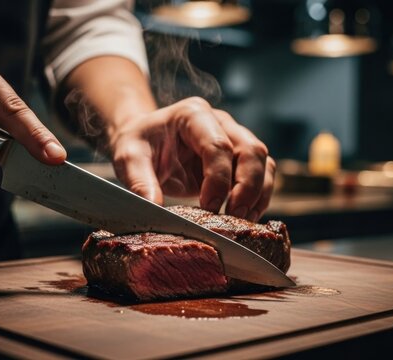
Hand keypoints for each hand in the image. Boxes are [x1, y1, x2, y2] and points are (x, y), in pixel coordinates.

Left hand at [108, 97, 274, 220]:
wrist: (143, 140)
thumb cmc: (138, 145)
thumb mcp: (129, 159)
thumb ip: (140, 182)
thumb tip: (154, 209)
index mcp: (193, 114)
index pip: (218, 145)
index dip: (218, 179)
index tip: (208, 207)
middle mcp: (221, 122)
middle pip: (251, 150)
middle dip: (247, 187)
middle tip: (233, 217)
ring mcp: (234, 138)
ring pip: (263, 161)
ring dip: (259, 194)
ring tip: (242, 221)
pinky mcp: (239, 158)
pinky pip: (263, 173)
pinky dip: (260, 196)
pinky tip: (246, 217)